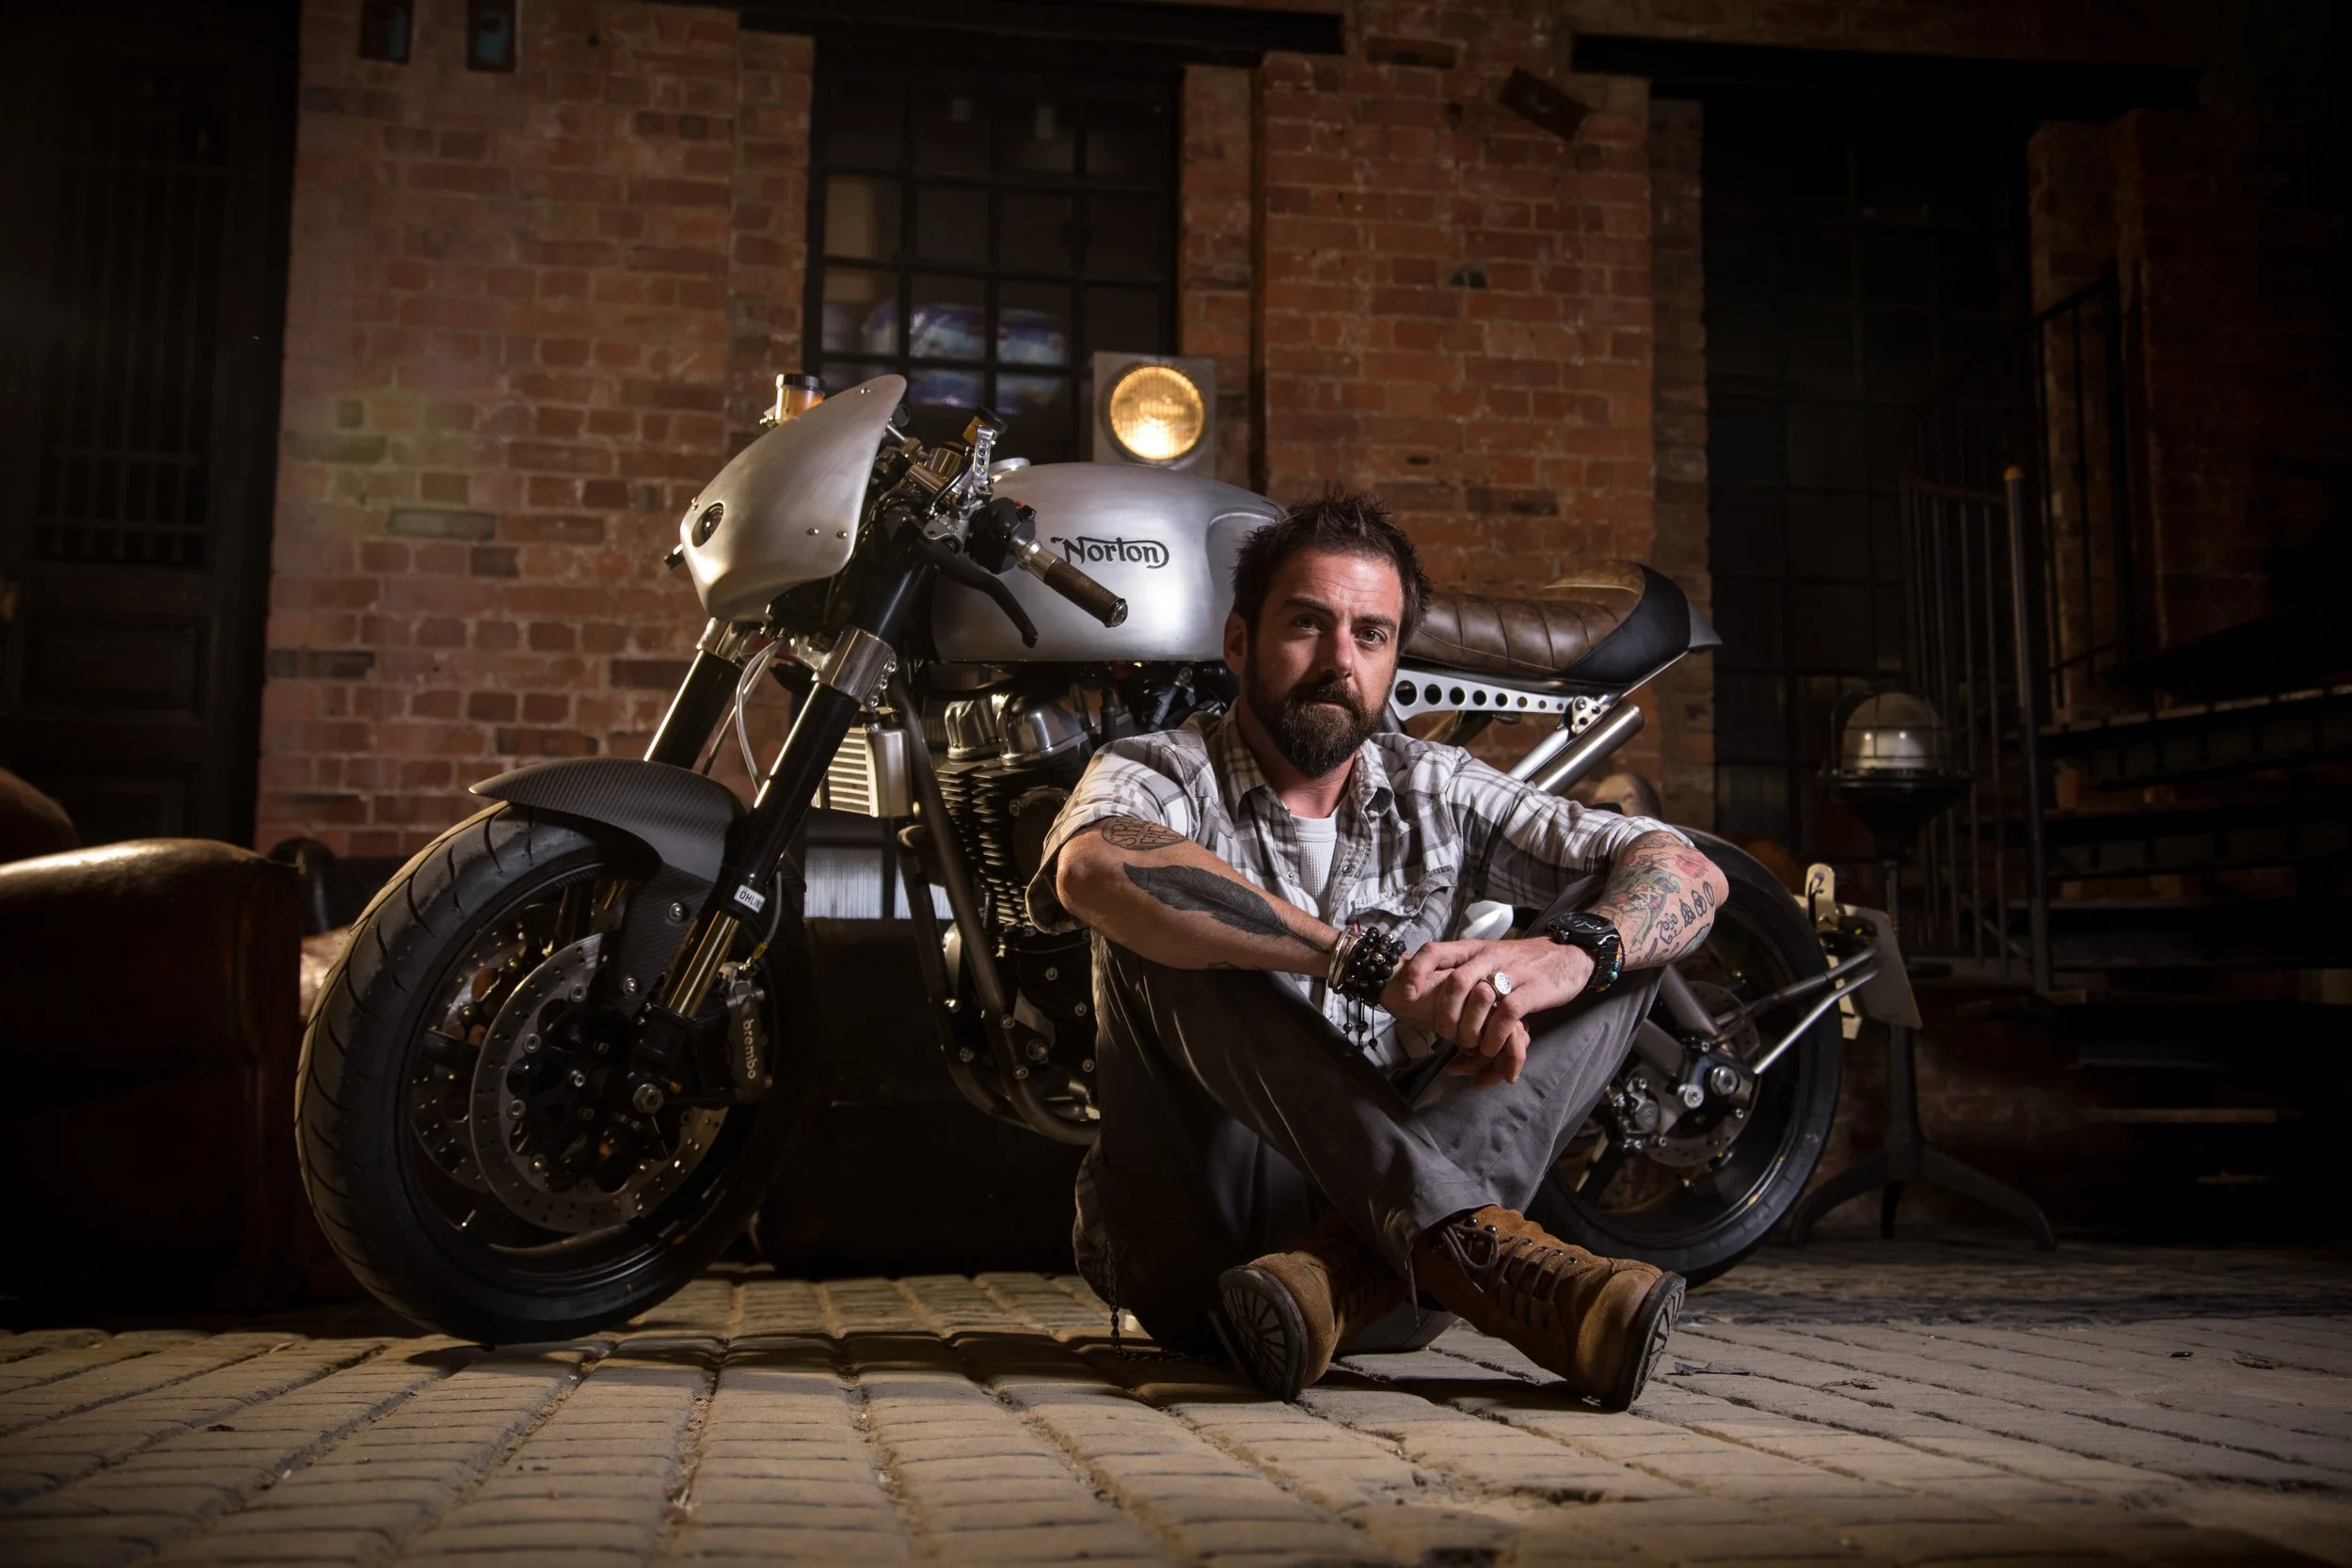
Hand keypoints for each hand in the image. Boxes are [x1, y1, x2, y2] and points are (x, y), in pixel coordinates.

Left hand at [1381, 936, 1593, 1089]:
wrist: (1570, 954)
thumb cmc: (1522, 961)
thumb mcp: (1488, 957)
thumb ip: (1462, 968)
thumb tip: (1421, 983)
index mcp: (1473, 949)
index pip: (1437, 950)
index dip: (1417, 971)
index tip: (1407, 995)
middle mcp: (1489, 957)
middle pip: (1456, 980)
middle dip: (1445, 1012)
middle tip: (1444, 1034)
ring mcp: (1512, 972)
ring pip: (1479, 995)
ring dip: (1468, 1027)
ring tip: (1467, 1045)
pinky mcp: (1533, 990)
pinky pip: (1507, 1013)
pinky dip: (1494, 1034)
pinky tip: (1490, 1048)